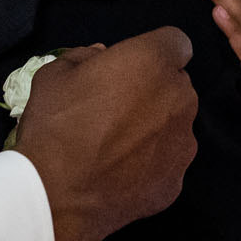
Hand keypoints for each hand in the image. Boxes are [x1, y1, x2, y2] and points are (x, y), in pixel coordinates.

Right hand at [12, 30, 199, 240]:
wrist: (56, 197)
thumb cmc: (56, 125)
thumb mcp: (56, 73)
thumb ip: (85, 57)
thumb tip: (101, 57)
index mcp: (154, 62)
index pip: (175, 43)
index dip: (154, 53)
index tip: (131, 68)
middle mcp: (180, 98)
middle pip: (177, 86)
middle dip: (155, 91)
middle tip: (117, 108)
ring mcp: (184, 144)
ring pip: (176, 125)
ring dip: (156, 128)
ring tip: (117, 147)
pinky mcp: (176, 181)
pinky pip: (167, 163)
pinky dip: (150, 165)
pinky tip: (120, 174)